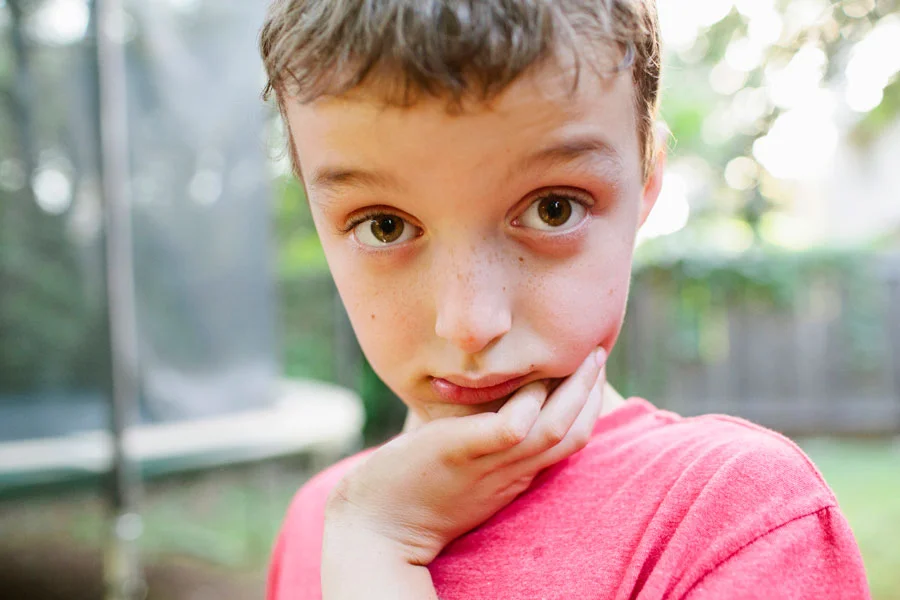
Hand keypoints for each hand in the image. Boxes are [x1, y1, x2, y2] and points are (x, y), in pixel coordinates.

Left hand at [323, 347, 606, 566]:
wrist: (374, 528)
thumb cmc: (410, 486)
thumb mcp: (458, 459)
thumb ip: (476, 433)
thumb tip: (478, 392)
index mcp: (512, 473)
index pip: (566, 441)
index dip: (586, 407)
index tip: (591, 373)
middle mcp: (509, 472)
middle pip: (571, 435)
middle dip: (591, 394)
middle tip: (599, 354)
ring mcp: (487, 465)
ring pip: (552, 431)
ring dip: (576, 394)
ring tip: (586, 358)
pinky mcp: (460, 453)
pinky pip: (510, 429)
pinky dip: (528, 405)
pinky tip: (535, 380)